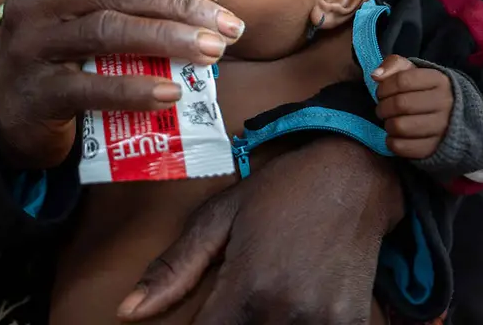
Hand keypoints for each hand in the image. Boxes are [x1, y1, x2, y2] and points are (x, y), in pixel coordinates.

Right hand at [0, 0, 243, 168]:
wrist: (9, 117)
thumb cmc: (60, 60)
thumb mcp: (80, 17)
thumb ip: (121, 0)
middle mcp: (34, 1)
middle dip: (182, 5)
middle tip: (227, 25)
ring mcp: (29, 45)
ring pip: (109, 30)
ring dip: (169, 38)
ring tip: (212, 52)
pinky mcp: (35, 92)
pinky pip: (92, 86)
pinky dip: (135, 88)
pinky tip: (171, 92)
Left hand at [117, 137, 403, 323]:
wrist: (355, 173)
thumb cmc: (281, 190)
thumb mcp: (220, 217)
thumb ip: (174, 269)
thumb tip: (128, 312)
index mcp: (247, 289)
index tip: (205, 318)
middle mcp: (286, 312)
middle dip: (233, 321)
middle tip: (240, 296)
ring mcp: (324, 321)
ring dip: (264, 322)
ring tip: (267, 294)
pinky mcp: (352, 323)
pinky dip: (301, 323)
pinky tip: (298, 301)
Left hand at [372, 55, 452, 158]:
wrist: (452, 117)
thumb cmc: (425, 91)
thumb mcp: (413, 72)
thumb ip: (394, 65)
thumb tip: (375, 75)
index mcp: (439, 80)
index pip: (402, 81)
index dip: (384, 87)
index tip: (381, 92)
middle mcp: (445, 103)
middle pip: (399, 104)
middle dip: (383, 107)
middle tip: (383, 109)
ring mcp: (442, 128)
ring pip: (399, 126)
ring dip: (387, 124)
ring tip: (390, 121)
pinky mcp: (434, 148)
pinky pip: (401, 146)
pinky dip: (391, 141)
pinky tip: (395, 135)